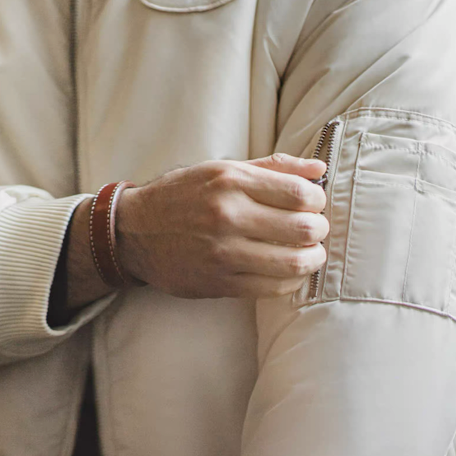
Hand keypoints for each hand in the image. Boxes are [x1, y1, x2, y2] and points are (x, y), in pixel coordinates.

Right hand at [114, 154, 328, 299]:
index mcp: (231, 181)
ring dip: (312, 259)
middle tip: (316, 230)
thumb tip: (318, 170)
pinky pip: (273, 288)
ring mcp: (223, 252)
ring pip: (294, 262)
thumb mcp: (222, 170)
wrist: (135, 232)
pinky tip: (290, 272)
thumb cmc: (183, 196)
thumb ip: (273, 167)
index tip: (314, 204)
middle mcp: (227, 215)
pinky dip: (292, 281)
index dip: (318, 201)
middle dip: (320, 230)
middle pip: (304, 228)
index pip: (300, 193)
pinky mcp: (219, 282)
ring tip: (310, 253)